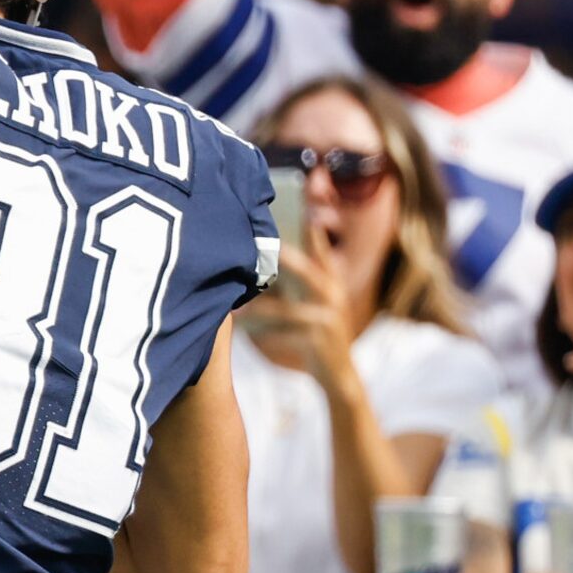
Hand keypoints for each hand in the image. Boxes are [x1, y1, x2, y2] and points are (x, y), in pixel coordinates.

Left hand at [242, 222, 351, 385]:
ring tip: (233, 310)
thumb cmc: (314, 330)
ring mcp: (329, 319)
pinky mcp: (320, 342)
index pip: (319, 246)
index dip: (313, 222)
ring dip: (258, 310)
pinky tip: (242, 330)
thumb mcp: (309, 298)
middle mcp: (332, 294)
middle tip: (259, 249)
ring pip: (288, 310)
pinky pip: (285, 336)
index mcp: (329, 279)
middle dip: (283, 258)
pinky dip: (262, 333)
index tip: (305, 196)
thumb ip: (292, 275)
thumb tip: (257, 252)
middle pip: (307, 271)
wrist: (339, 375)